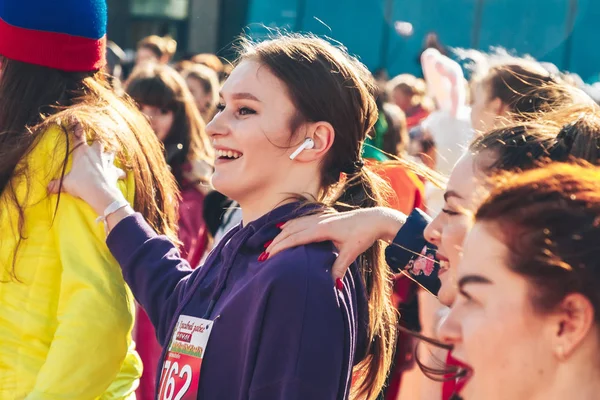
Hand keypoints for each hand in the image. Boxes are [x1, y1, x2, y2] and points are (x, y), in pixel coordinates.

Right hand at [47, 122, 126, 214]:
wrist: (98, 191)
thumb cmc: (80, 183)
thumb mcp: (66, 183)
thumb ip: (58, 184)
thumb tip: (48, 188)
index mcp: (82, 152)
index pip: (78, 137)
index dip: (77, 128)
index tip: (76, 119)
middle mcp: (95, 153)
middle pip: (98, 142)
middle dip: (97, 141)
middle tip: (97, 142)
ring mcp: (106, 161)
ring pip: (111, 152)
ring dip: (110, 153)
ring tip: (110, 154)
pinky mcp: (114, 171)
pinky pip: (119, 171)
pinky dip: (120, 172)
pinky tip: (123, 175)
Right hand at [265, 207, 405, 279]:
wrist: (373, 219)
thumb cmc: (362, 235)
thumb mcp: (351, 253)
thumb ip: (339, 267)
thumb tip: (332, 285)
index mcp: (322, 229)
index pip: (295, 237)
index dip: (280, 246)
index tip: (269, 255)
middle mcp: (318, 220)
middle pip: (290, 230)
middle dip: (276, 242)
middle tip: (263, 254)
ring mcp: (319, 217)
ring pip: (294, 224)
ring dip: (281, 233)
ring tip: (269, 244)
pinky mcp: (322, 216)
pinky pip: (300, 220)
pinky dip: (289, 225)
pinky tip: (283, 228)